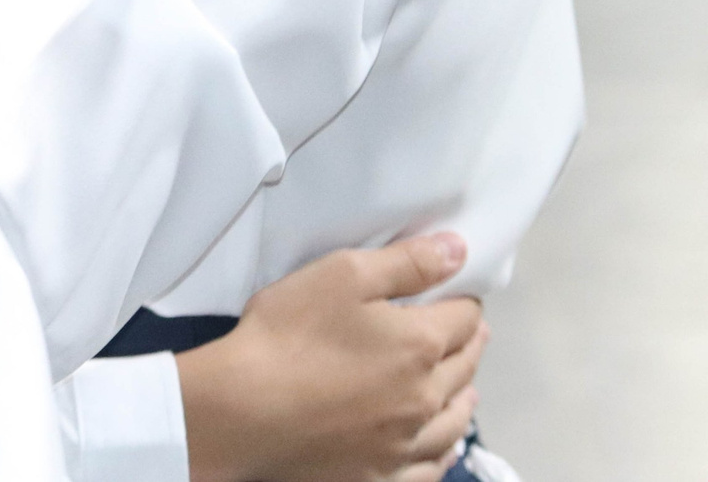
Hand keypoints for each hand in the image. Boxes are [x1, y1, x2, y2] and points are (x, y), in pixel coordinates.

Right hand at [177, 233, 486, 481]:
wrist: (243, 411)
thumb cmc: (288, 335)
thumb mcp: (341, 275)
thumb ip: (405, 262)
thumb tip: (459, 251)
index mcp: (421, 345)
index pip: (465, 317)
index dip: (461, 299)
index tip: (452, 293)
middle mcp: (426, 397)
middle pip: (464, 367)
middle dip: (467, 344)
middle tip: (466, 333)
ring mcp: (406, 443)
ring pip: (455, 420)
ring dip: (463, 398)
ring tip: (465, 388)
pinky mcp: (382, 476)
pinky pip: (431, 467)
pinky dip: (443, 452)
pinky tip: (441, 446)